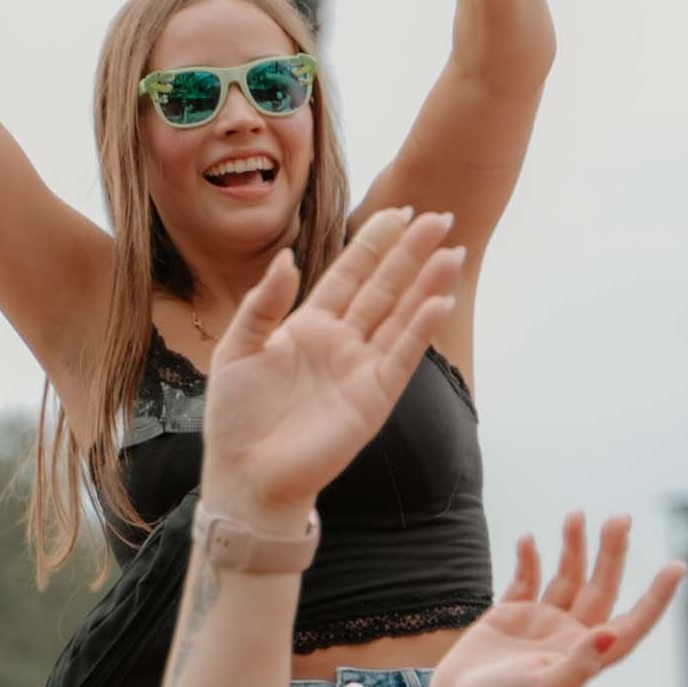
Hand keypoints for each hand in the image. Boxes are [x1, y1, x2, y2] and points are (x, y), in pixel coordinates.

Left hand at [200, 208, 465, 528]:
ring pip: (401, 317)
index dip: (374, 243)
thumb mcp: (238, 348)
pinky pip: (402, 356)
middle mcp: (341, 341)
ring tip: (452, 253)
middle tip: (442, 218)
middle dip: (412, 253)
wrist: (245, 475)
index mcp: (309, 324)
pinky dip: (421, 329)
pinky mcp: (373, 398)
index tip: (401, 211)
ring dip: (427, 285)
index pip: (349, 274)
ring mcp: (361, 368)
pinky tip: (440, 301)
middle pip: (384, 288)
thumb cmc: (236, 417)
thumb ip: (264, 303)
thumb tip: (286, 258)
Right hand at [424, 516, 682, 686]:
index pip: (631, 623)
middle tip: (620, 519)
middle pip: (600, 588)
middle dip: (611, 553)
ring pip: (566, 577)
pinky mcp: (508, 617)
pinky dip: (529, 560)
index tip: (677, 566)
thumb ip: (579, 664)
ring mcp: (539, 625)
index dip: (656, 597)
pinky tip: (529, 540)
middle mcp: (568, 637)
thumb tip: (614, 632)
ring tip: (576, 515)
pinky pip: (526, 580)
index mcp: (585, 658)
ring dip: (572, 548)